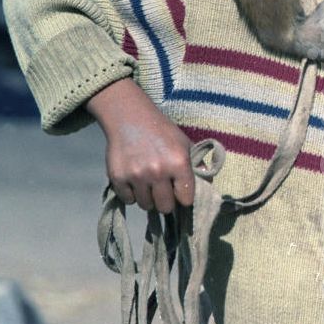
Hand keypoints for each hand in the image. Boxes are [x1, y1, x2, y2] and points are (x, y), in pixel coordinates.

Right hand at [86, 78, 194, 211]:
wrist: (129, 117)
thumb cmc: (161, 131)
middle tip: (162, 190)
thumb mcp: (184, 143)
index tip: (179, 192)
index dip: (183, 197)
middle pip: (165, 207)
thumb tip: (206, 183)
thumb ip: (196, 164)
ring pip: (146, 205)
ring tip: (148, 184)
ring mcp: (137, 175)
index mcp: (179, 163)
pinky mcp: (118, 177)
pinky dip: (131, 194)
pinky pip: (128, 200)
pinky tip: (134, 181)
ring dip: (148, 198)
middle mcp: (158, 171)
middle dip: (165, 201)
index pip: (186, 199)